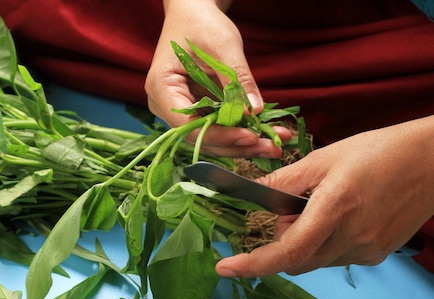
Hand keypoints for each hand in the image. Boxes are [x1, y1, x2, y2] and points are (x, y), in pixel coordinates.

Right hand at [145, 0, 289, 157]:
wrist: (193, 14)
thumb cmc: (201, 24)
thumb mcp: (224, 47)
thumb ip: (237, 80)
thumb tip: (254, 111)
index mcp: (161, 88)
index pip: (188, 125)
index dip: (219, 135)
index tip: (250, 135)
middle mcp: (165, 105)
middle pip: (200, 137)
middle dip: (237, 145)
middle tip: (272, 148)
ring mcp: (179, 110)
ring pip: (210, 138)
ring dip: (242, 143)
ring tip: (274, 144)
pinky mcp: (194, 111)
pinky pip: (216, 128)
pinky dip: (239, 132)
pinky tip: (265, 135)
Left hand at [215, 116, 433, 276]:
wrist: (433, 160)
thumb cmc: (378, 151)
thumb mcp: (323, 158)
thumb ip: (284, 183)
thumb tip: (253, 198)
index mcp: (335, 209)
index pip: (286, 252)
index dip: (252, 265)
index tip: (224, 269)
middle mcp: (352, 238)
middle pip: (296, 261)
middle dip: (280, 243)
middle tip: (288, 212)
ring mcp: (368, 250)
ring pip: (315, 261)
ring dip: (303, 242)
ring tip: (320, 207)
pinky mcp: (378, 254)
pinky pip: (336, 257)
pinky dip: (325, 243)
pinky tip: (340, 216)